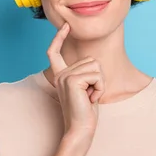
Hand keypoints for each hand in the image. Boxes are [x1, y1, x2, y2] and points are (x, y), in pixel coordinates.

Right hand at [47, 22, 104, 139]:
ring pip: (96, 66)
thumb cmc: (85, 112)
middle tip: (89, 95)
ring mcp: (65, 76)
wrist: (80, 129)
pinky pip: (97, 76)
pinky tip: (91, 99)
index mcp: (61, 74)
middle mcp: (60, 73)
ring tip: (90, 97)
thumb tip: (93, 62)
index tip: (65, 26)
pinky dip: (100, 88)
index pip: (55, 51)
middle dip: (98, 77)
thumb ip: (85, 74)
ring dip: (99, 83)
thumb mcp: (85, 89)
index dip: (59, 38)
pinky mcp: (72, 80)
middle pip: (91, 60)